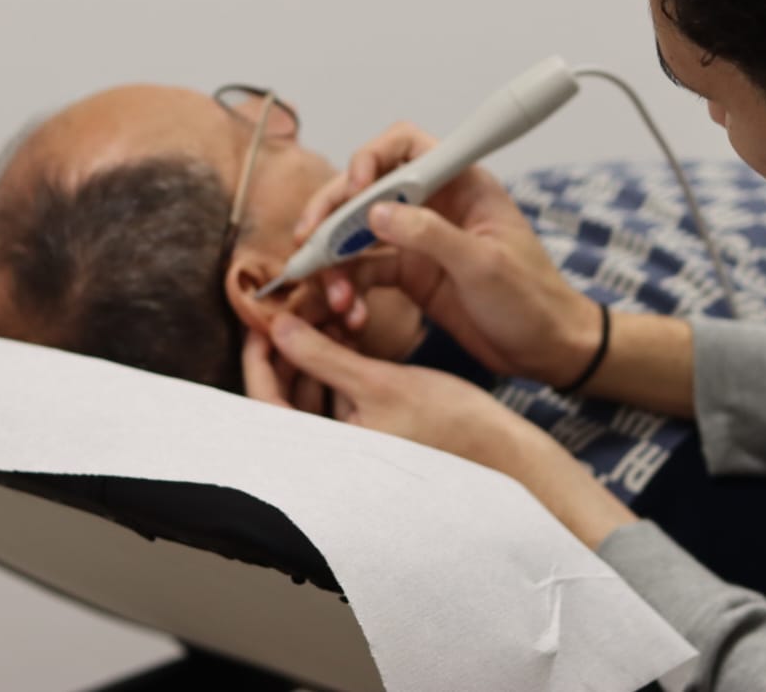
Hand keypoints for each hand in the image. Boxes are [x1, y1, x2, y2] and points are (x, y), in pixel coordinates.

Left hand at [247, 313, 635, 547]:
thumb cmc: (451, 426)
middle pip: (285, 398)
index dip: (259, 356)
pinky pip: (337, 401)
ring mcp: (351, 447)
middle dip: (288, 350)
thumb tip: (278, 327)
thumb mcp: (381, 382)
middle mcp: (331, 457)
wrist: (506, 453)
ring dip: (313, 357)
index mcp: (325, 455)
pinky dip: (336, 370)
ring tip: (321, 315)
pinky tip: (345, 335)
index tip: (263, 318)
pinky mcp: (372, 437)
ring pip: (311, 396)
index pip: (266, 402)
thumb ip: (324, 357)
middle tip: (293, 307)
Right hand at [296, 122, 600, 386]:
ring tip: (332, 295)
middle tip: (308, 243)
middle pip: (366, 190)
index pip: (403, 146)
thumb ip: (430, 235)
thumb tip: (376, 212)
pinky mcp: (411, 274)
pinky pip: (365, 271)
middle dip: (333, 214)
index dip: (371, 159)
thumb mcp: (484, 265)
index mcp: (461, 184)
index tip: (354, 189)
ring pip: (358, 232)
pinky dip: (350, 289)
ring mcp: (419, 239)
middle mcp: (434, 204)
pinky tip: (350, 312)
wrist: (548, 350)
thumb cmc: (533, 300)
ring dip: (336, 260)